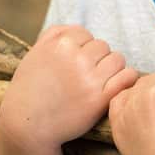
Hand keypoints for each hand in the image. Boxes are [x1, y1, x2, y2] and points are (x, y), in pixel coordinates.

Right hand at [0, 25, 138, 153]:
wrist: (27, 125)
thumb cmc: (29, 90)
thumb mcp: (34, 54)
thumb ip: (54, 35)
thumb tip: (76, 28)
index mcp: (60, 44)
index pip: (86, 35)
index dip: (82, 48)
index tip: (76, 62)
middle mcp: (76, 58)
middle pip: (103, 46)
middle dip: (97, 59)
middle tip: (87, 75)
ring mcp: (89, 78)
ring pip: (117, 59)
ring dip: (112, 69)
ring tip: (100, 81)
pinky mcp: (100, 98)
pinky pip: (127, 77)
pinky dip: (127, 79)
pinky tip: (119, 84)